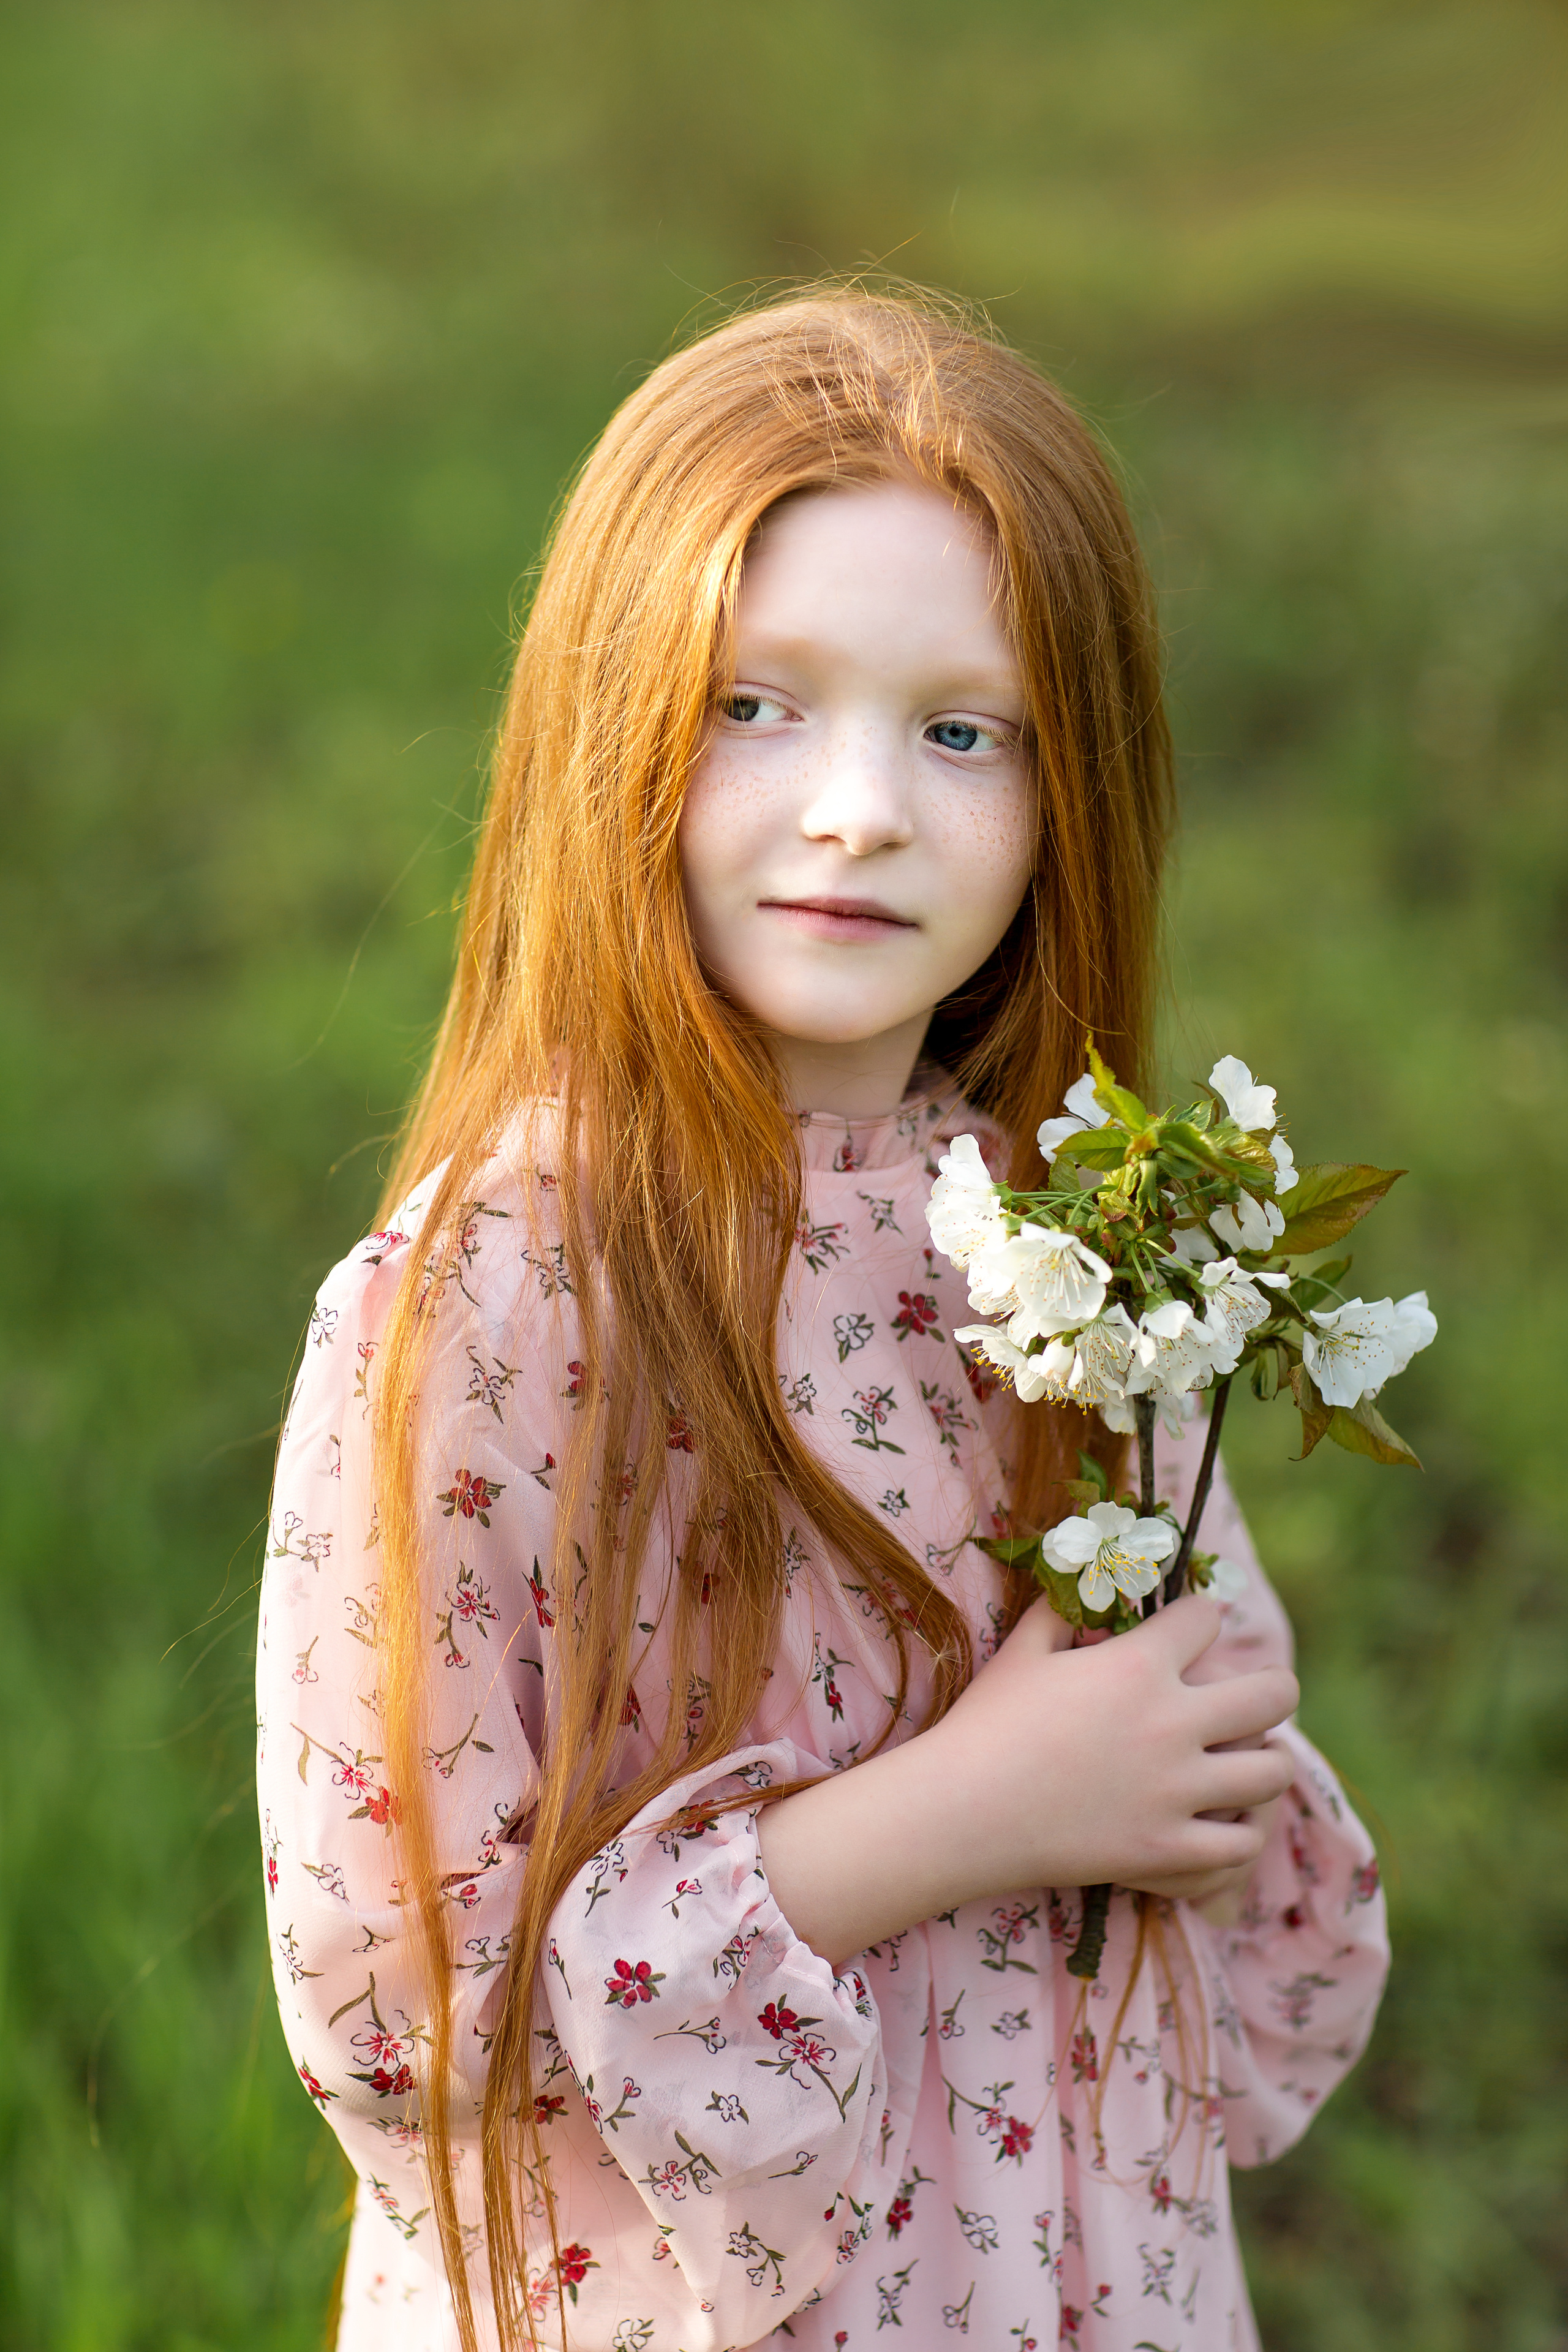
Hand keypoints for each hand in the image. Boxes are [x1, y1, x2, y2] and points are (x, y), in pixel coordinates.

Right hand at [932, 1592, 1297, 1900]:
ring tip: (1254, 1759)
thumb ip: (1063, 1606)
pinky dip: (1240, 1832)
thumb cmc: (986, 1722)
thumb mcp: (1024, 1649)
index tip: (1194, 1626)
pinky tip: (1226, 1821)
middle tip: (1263, 1694)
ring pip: (1273, 1771)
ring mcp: (1176, 1791)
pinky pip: (1241, 1844)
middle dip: (1275, 1686)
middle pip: (1274, 1694)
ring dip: (1268, 1760)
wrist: (961, 1810)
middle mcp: (1171, 1723)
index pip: (1207, 1619)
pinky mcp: (1169, 1850)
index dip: (1201, 1616)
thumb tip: (1083, 1569)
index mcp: (1137, 1665)